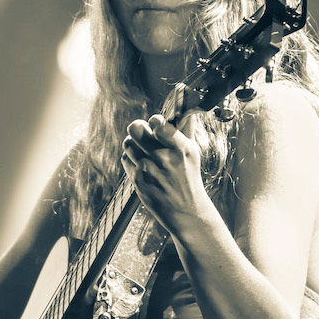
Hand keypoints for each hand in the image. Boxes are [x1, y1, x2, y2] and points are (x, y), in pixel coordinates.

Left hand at [121, 114, 206, 230]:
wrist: (185, 210)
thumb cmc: (188, 177)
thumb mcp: (193, 153)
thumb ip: (185, 129)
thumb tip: (182, 108)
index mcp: (181, 148)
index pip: (158, 123)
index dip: (153, 121)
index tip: (155, 125)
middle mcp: (164, 158)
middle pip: (135, 129)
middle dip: (137, 127)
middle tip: (141, 131)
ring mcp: (149, 170)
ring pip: (128, 143)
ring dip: (133, 143)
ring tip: (141, 149)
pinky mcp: (138, 180)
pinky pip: (125, 158)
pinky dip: (131, 158)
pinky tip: (140, 163)